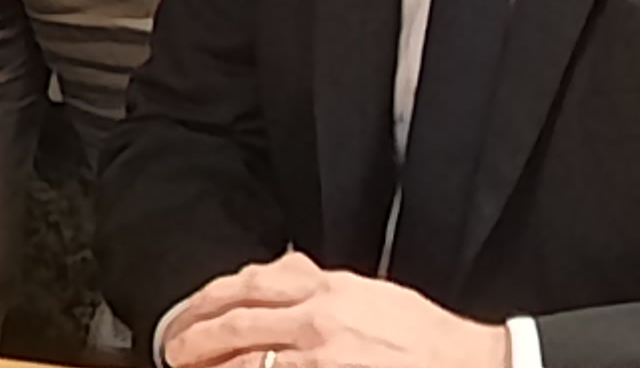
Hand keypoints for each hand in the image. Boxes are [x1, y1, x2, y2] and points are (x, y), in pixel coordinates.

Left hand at [163, 252, 505, 367]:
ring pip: (247, 353)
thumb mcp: (369, 296)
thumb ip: (322, 292)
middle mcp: (320, 314)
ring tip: (187, 367)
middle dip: (196, 332)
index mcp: (329, 286)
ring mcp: (322, 352)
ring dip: (210, 362)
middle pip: (238, 315)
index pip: (254, 280)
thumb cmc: (425, 337)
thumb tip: (284, 293)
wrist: (467, 360)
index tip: (194, 310)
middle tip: (173, 347)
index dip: (213, 296)